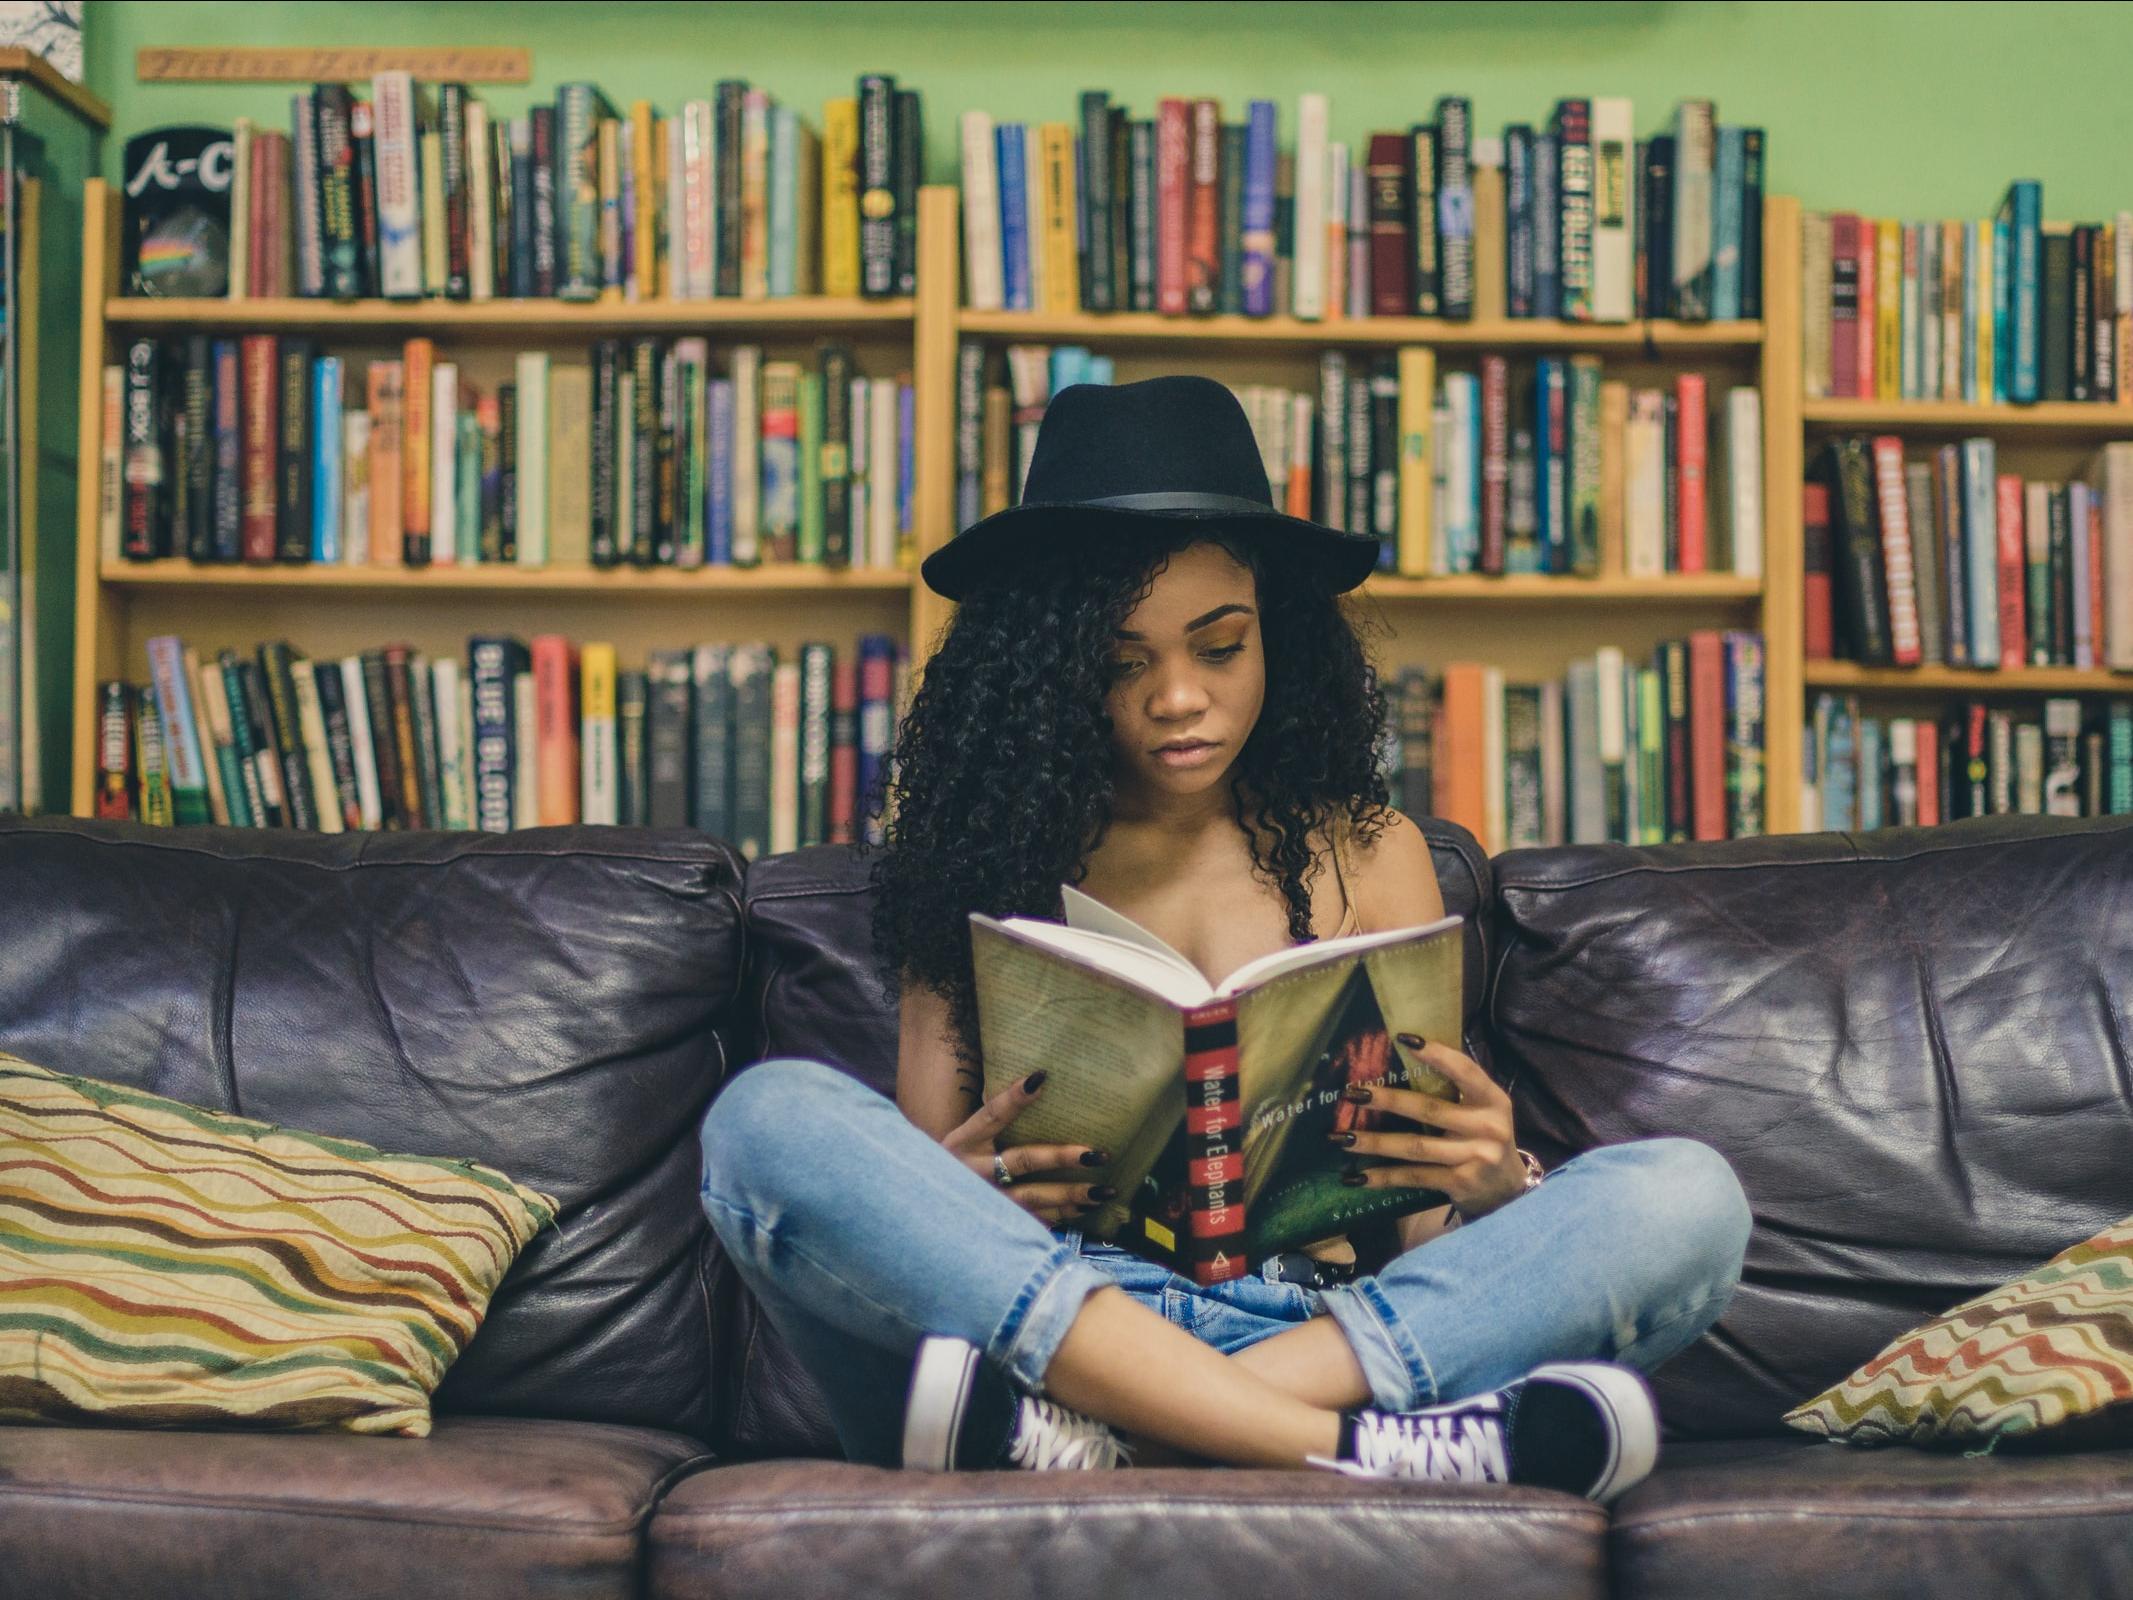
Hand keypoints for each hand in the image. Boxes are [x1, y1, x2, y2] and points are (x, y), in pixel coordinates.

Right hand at [942, 1070, 1115, 1225]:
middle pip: (1022, 1161)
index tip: (1041, 1078)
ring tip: (1103, 1190)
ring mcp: (985, 1202)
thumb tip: (1037, 1084)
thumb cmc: (952, 1166)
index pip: (991, 1114)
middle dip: (1061, 1157)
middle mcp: (973, 1172)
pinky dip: (1060, 1216)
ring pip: (1033, 1198)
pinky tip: (1085, 1210)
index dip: (1014, 1097)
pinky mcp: (995, 1225)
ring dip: (1071, 1195)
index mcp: (962, 1142)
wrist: (922, 1211)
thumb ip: (992, 1121)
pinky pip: (1033, 1221)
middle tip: (1097, 1153)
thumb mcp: (962, 1140)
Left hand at [1328, 1035, 1528, 1220]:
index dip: (1437, 1054)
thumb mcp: (1484, 1110)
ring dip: (1375, 1142)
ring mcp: (1474, 1158)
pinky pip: (1415, 1177)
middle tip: (1352, 1092)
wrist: (1509, 1191)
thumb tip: (1409, 1053)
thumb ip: (1457, 1088)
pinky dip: (1385, 1177)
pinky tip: (1358, 1177)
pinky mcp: (1460, 1184)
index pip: (1465, 1071)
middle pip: (1429, 1110)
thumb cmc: (1486, 1139)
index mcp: (1493, 1101)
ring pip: (1415, 1147)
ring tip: (1343, 1137)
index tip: (1403, 1039)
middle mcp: (1487, 1128)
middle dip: (1387, 1100)